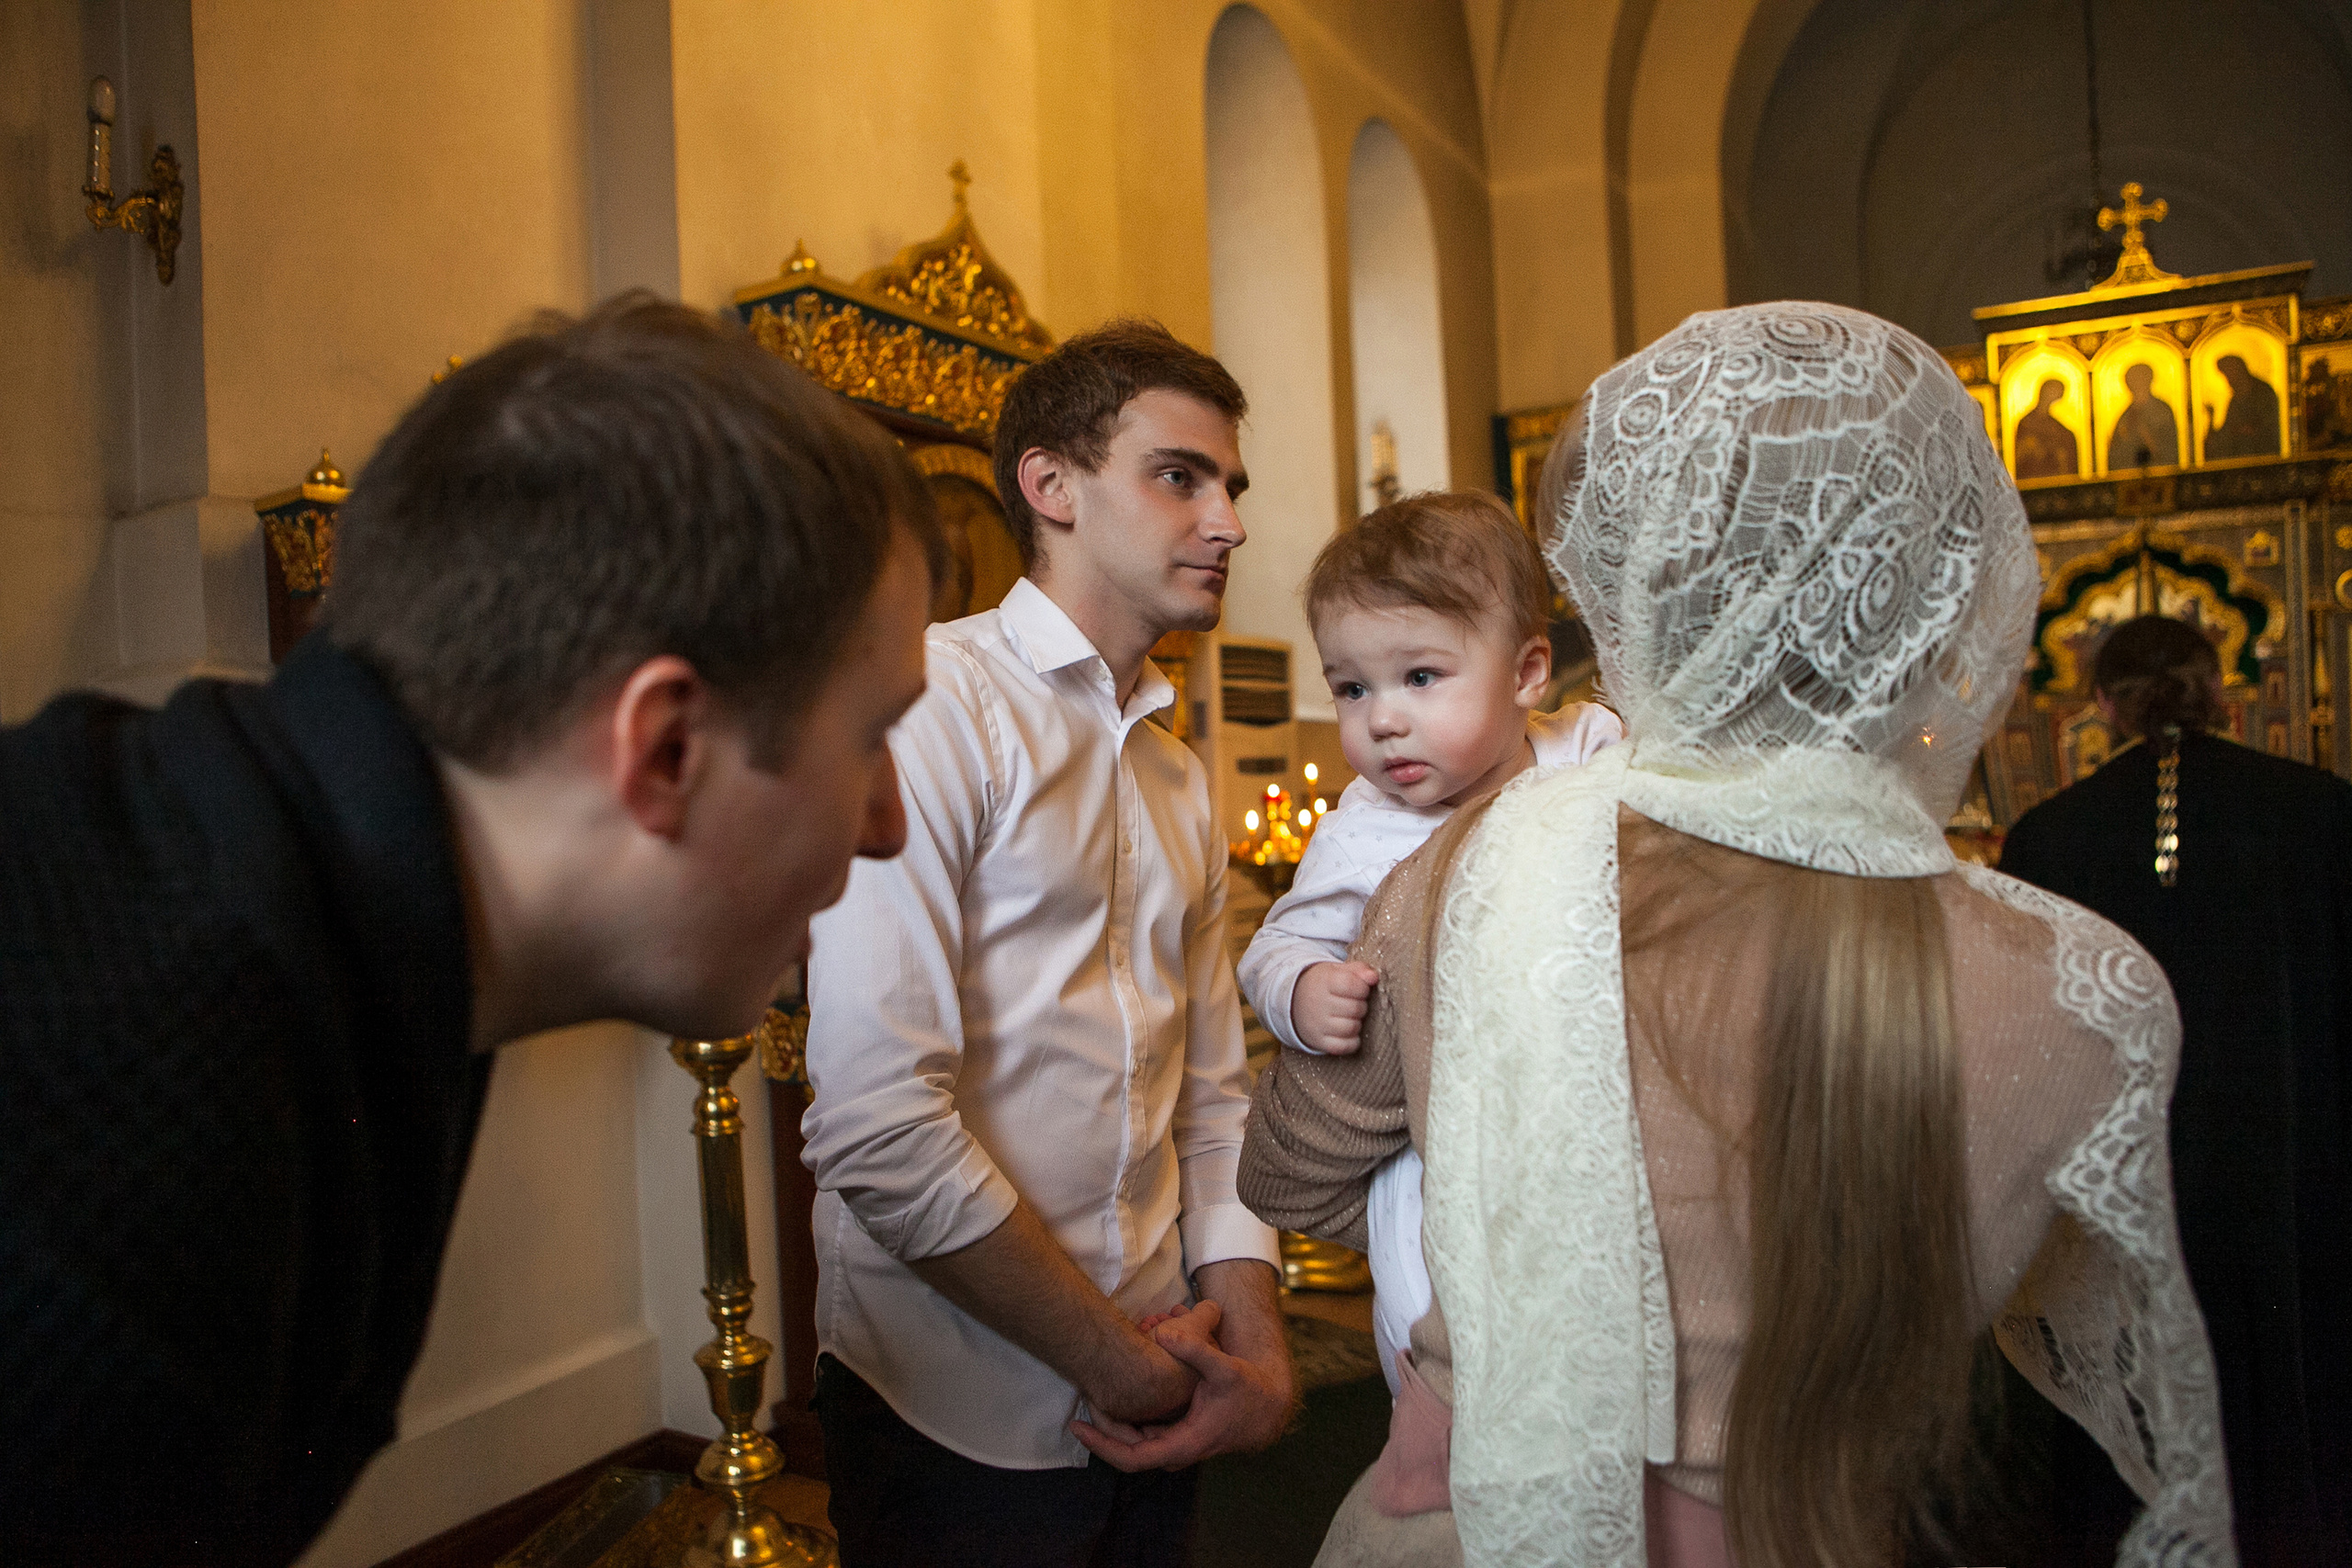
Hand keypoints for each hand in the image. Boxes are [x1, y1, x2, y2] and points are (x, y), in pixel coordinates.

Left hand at [1070, 1267, 1292, 1470]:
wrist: (1268, 1409)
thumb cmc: (1249, 1391)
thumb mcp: (1224, 1368)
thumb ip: (1196, 1349)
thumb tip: (1166, 1333)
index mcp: (1184, 1443)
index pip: (1132, 1458)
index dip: (1101, 1445)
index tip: (1078, 1428)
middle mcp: (1176, 1451)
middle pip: (1126, 1448)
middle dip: (1102, 1425)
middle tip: (1081, 1395)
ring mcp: (1176, 1444)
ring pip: (1134, 1439)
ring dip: (1115, 1419)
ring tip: (1094, 1390)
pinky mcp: (1177, 1434)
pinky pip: (1144, 1431)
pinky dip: (1130, 1413)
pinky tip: (1119, 1391)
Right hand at [1291, 961, 1379, 1054]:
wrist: (1294, 1001)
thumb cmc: (1324, 985)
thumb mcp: (1337, 970)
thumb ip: (1359, 969)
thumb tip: (1373, 977)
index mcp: (1324, 981)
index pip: (1352, 985)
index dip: (1363, 988)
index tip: (1359, 988)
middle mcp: (1318, 1003)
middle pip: (1356, 1008)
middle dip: (1361, 1005)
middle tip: (1354, 1002)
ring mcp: (1317, 1024)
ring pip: (1352, 1028)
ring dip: (1357, 1023)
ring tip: (1350, 1016)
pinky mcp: (1318, 1041)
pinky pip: (1344, 1046)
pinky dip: (1352, 1041)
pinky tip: (1348, 1031)